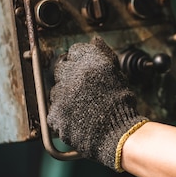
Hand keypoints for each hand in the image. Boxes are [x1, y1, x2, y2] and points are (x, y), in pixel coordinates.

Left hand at [47, 37, 147, 171]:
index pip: (76, 51)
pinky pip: (53, 110)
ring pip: (56, 90)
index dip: (80, 60)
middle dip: (70, 76)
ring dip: (65, 95)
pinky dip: (62, 113)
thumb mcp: (117, 74)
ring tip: (82, 106)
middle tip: (82, 89)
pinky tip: (76, 117)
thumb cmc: (121, 105)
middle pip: (62, 68)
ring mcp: (62, 96)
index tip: (84, 68)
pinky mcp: (55, 114)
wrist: (118, 134)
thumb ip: (103, 55)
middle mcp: (73, 75)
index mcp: (90, 63)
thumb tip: (94, 42)